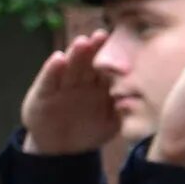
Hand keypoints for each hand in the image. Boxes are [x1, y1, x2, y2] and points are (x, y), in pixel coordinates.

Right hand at [19, 31, 119, 154]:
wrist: (62, 148)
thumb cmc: (89, 131)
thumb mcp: (110, 124)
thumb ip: (123, 113)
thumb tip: (141, 105)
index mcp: (99, 85)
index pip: (107, 67)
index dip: (113, 56)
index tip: (124, 46)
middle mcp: (81, 80)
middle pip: (89, 61)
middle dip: (95, 48)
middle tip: (102, 35)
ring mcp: (63, 84)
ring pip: (70, 66)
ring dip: (76, 54)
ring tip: (82, 42)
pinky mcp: (44, 92)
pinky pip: (49, 80)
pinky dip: (53, 69)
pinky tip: (58, 58)